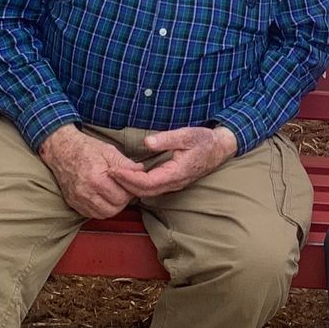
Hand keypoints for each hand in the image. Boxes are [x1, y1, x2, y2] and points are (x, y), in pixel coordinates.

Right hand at [39, 125, 146, 219]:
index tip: (129, 183)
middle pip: (114, 208)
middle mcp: (86, 192)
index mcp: (96, 178)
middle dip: (122, 200)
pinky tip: (103, 197)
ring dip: (112, 206)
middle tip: (122, 188)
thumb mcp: (109, 151)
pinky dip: (101, 209)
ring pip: (104, 214)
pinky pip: (92, 215)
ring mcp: (78, 200)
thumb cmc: (86, 149)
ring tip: (113, 193)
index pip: (122, 197)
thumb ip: (126, 164)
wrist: (61, 150)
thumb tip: (142, 170)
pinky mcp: (73, 203)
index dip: (129, 190)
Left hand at [118, 124, 239, 197]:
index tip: (115, 170)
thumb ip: (167, 138)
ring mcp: (173, 184)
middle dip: (125, 184)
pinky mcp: (171, 181)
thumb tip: (147, 142)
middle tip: (108, 173)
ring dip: (130, 186)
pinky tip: (129, 176)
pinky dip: (138, 184)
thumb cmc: (204, 140)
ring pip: (148, 192)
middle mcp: (174, 182)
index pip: (148, 182)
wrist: (220, 148)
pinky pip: (152, 188)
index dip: (130, 178)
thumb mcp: (187, 134)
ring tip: (114, 175)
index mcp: (177, 173)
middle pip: (145, 191)